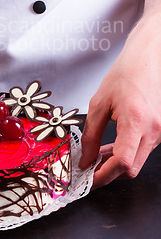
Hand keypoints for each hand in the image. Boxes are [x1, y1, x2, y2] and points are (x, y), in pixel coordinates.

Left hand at [79, 14, 160, 187]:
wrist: (147, 60)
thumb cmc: (125, 74)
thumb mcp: (99, 103)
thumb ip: (90, 134)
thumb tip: (85, 158)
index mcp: (136, 122)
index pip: (123, 162)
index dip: (103, 175)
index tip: (88, 178)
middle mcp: (152, 131)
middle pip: (131, 168)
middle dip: (108, 174)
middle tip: (88, 170)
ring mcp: (158, 132)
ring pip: (137, 161)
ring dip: (116, 164)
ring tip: (95, 156)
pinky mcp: (158, 130)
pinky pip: (141, 150)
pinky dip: (125, 153)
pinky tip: (109, 147)